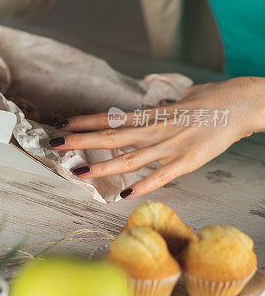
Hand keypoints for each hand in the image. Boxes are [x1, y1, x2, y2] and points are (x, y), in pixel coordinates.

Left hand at [49, 77, 264, 198]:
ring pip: (129, 158)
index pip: (111, 118)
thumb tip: (153, 109)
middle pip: (111, 137)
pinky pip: (161, 176)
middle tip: (55, 144)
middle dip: (81, 142)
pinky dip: (142, 185)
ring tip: (78, 172)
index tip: (62, 123)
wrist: (240, 102)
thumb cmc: (210, 100)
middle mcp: (155, 130)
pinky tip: (124, 195)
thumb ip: (162, 109)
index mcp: (152, 116)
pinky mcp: (187, 161)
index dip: (85, 121)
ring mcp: (170, 146)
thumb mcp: (178, 100)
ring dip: (102, 167)